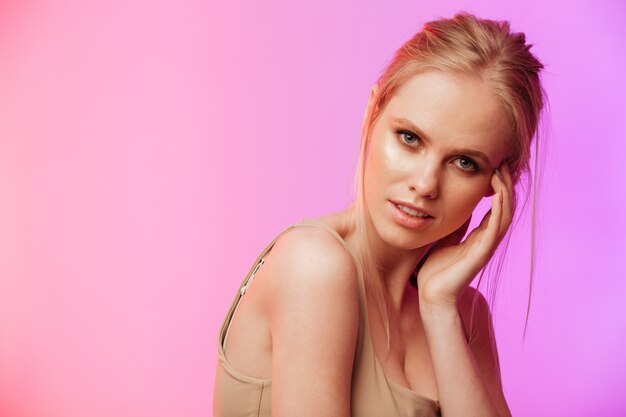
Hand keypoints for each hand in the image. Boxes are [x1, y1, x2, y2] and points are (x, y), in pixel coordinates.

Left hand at [416, 164, 514, 307]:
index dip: (498, 185)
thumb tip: (457, 204)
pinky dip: (499, 208)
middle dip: (506, 182)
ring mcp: (486, 245)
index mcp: (480, 235)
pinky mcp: (481, 252)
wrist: (432, 295)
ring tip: (502, 170)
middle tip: (503, 160)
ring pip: (505, 213)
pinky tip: (497, 193)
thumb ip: (456, 224)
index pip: (496, 205)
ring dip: (506, 190)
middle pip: (506, 205)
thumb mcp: (446, 238)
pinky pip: (495, 227)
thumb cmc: (436, 269)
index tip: (495, 164)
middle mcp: (487, 238)